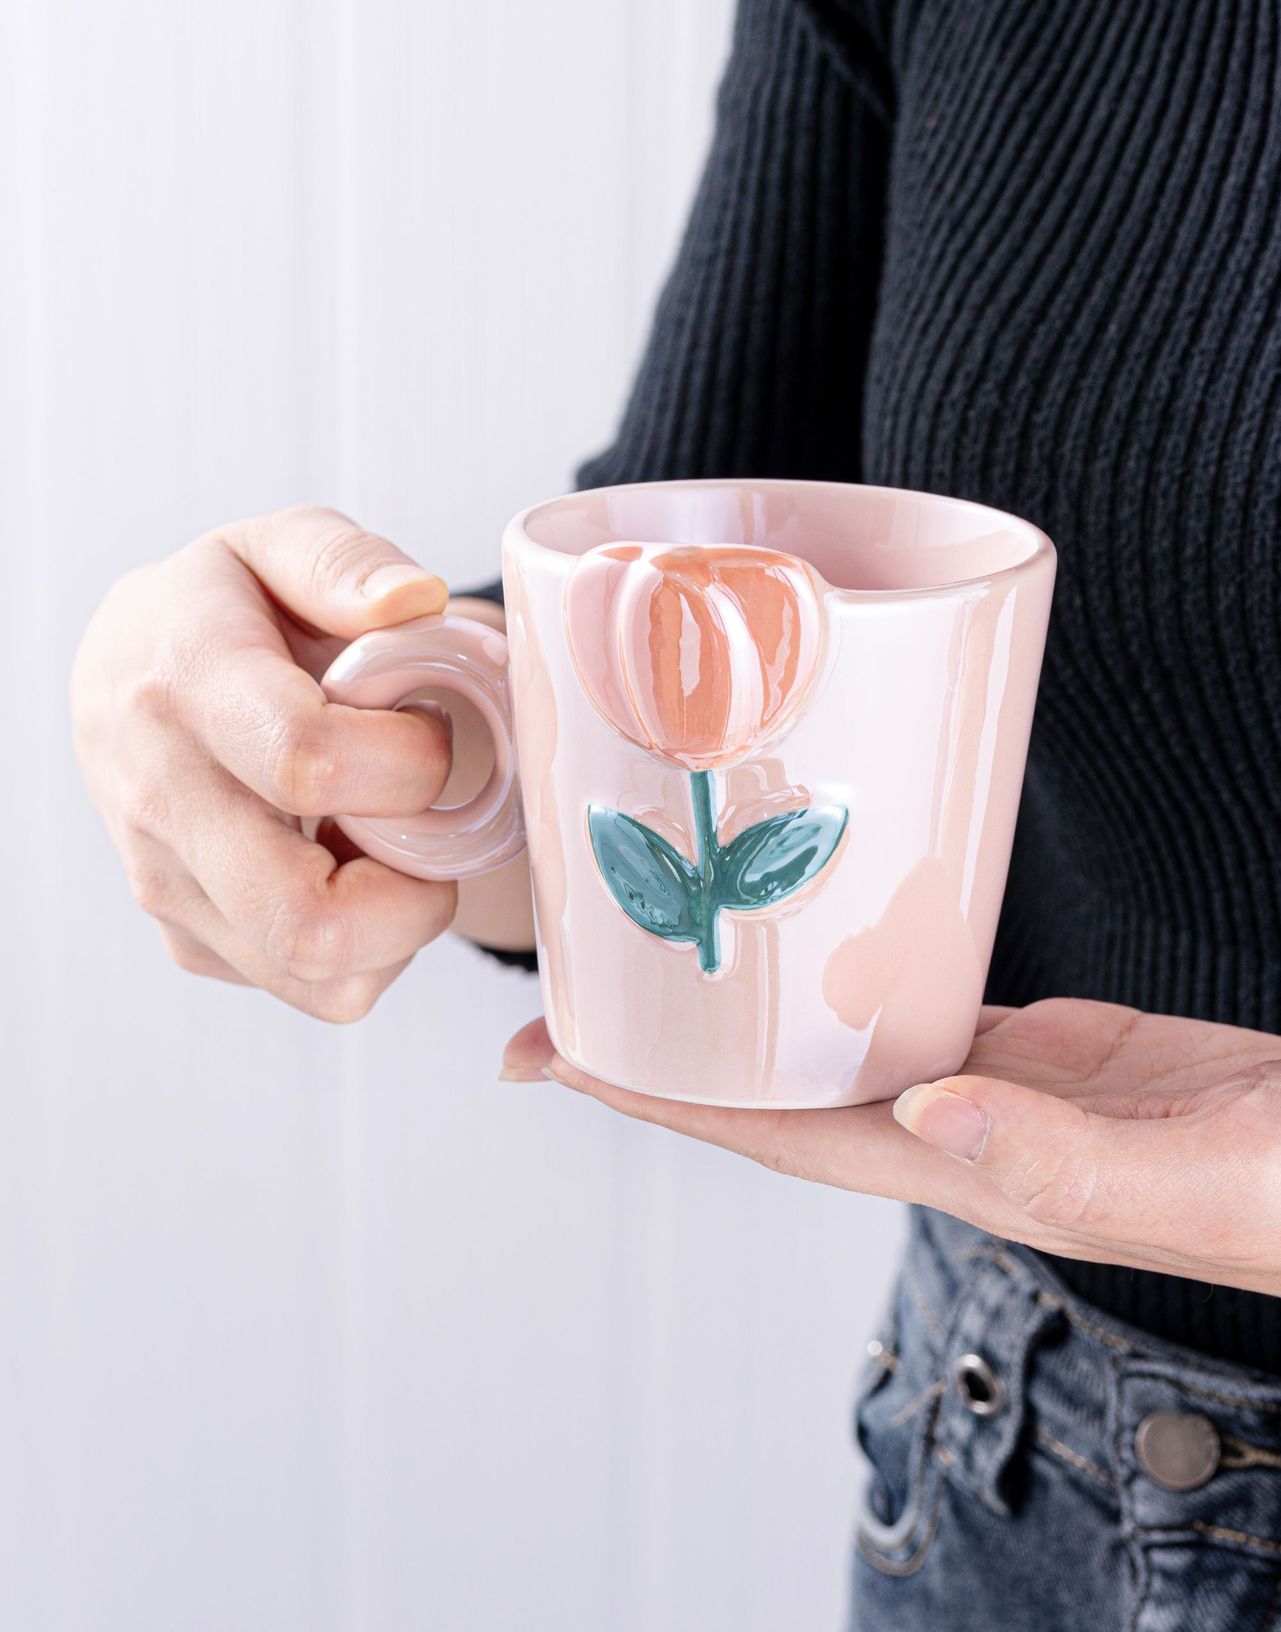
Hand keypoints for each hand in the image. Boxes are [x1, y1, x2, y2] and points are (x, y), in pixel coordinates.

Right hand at [72, 503, 465, 1018]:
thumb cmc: (229, 608)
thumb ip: (347, 564)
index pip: (307, 763)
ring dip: (398, 923)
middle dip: (416, 885)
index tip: (425, 727)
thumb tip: (415, 601)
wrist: (132, 670)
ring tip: (391, 838)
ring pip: (320, 974)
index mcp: (188, 683)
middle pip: (309, 917)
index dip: (407, 761)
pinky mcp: (188, 939)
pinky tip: (353, 863)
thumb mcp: (280, 546)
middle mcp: (162, 799)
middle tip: (428, 818)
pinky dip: (368, 946)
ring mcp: (168, 883)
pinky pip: (312, 989)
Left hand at [502, 998, 1280, 1295]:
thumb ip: (1068, 1161)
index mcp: (980, 1168)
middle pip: (777, 1094)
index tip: (558, 1058)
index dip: (663, 1099)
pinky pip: (920, 1003)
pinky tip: (821, 937)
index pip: (780, 1134)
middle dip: (667, 1059)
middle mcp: (966, 1131)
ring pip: (839, 1048)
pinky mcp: (1054, 1047)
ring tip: (667, 959)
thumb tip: (928, 1108)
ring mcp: (1006, 1088)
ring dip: (746, 1018)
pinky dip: (855, 973)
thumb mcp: (1201, 1179)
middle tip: (566, 997)